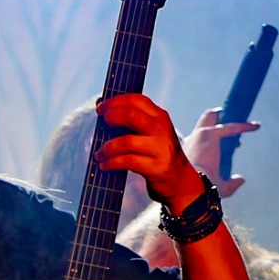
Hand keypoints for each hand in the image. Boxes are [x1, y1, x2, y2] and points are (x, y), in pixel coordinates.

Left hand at [97, 92, 202, 212]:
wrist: (178, 179)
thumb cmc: (157, 153)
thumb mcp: (151, 132)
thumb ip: (134, 121)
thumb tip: (104, 110)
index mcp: (159, 116)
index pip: (136, 100)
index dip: (115, 101)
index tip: (100, 107)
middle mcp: (160, 129)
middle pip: (131, 115)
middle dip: (112, 117)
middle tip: (102, 124)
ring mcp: (159, 148)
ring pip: (126, 142)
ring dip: (107, 148)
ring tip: (99, 153)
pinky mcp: (155, 167)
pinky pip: (127, 161)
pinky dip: (111, 163)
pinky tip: (104, 165)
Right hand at [180, 107, 256, 198]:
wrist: (191, 188)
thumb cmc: (198, 191)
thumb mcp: (216, 188)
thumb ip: (230, 184)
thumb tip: (241, 179)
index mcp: (188, 153)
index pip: (192, 138)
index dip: (206, 137)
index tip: (224, 142)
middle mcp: (191, 141)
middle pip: (203, 121)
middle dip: (215, 117)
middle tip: (230, 122)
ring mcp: (199, 135)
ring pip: (211, 115)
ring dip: (224, 115)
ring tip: (240, 116)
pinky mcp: (209, 134)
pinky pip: (231, 127)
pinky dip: (244, 126)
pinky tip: (256, 126)